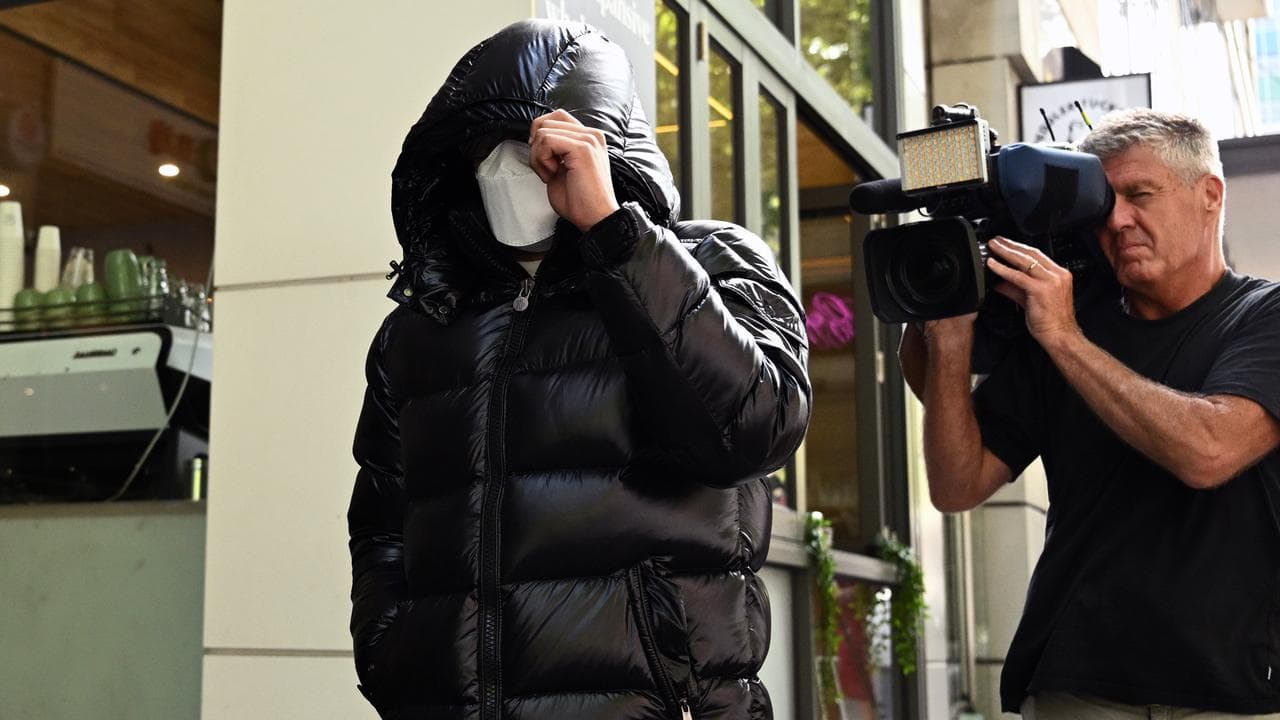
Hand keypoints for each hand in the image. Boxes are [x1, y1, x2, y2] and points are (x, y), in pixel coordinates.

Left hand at [528, 109, 619, 231]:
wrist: (595, 218)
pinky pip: (546, 140)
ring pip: (544, 130)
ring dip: (538, 156)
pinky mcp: (582, 148)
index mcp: (588, 138)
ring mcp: (588, 140)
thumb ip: (553, 150)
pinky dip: (541, 159)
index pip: (556, 117)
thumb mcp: (562, 168)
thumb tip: (535, 140)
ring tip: (551, 174)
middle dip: (537, 147)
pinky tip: (552, 174)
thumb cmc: (580, 201)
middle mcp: (591, 135)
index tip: (542, 158)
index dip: (540, 135)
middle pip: (547, 121)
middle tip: (546, 169)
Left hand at [986, 237, 1079, 348]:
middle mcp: (1058, 275)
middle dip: (1011, 245)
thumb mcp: (1030, 300)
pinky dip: (1003, 269)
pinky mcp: (1041, 290)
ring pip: (1025, 261)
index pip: (1038, 255)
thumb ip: (1015, 289)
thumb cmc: (1050, 321)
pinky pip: (1018, 276)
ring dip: (1006, 252)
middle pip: (1031, 254)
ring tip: (993, 247)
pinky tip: (993, 265)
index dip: (1020, 248)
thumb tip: (1000, 282)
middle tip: (996, 241)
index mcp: (1059, 275)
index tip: (1006, 243)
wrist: (1061, 336)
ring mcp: (1051, 281)